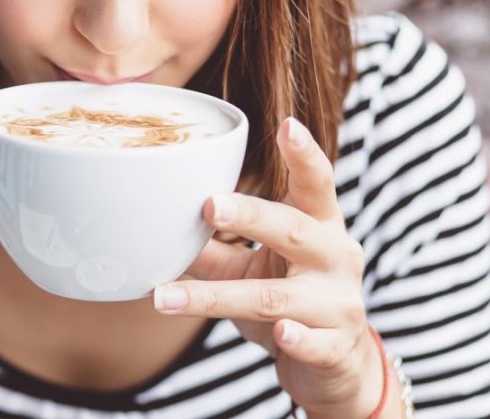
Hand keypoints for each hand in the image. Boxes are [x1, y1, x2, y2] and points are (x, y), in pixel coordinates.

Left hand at [152, 117, 382, 417]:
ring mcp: (337, 302)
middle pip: (294, 229)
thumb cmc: (290, 300)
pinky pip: (311, 341)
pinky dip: (295, 337)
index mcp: (318, 226)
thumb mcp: (252, 268)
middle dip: (253, 216)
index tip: (286, 124)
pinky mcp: (334, 346)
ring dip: (217, 297)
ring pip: (276, 296)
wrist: (336, 365)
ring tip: (164, 298)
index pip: (316, 184)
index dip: (304, 155)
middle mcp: (335, 257)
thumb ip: (212, 249)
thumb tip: (152, 229)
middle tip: (210, 204)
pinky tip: (280, 333)